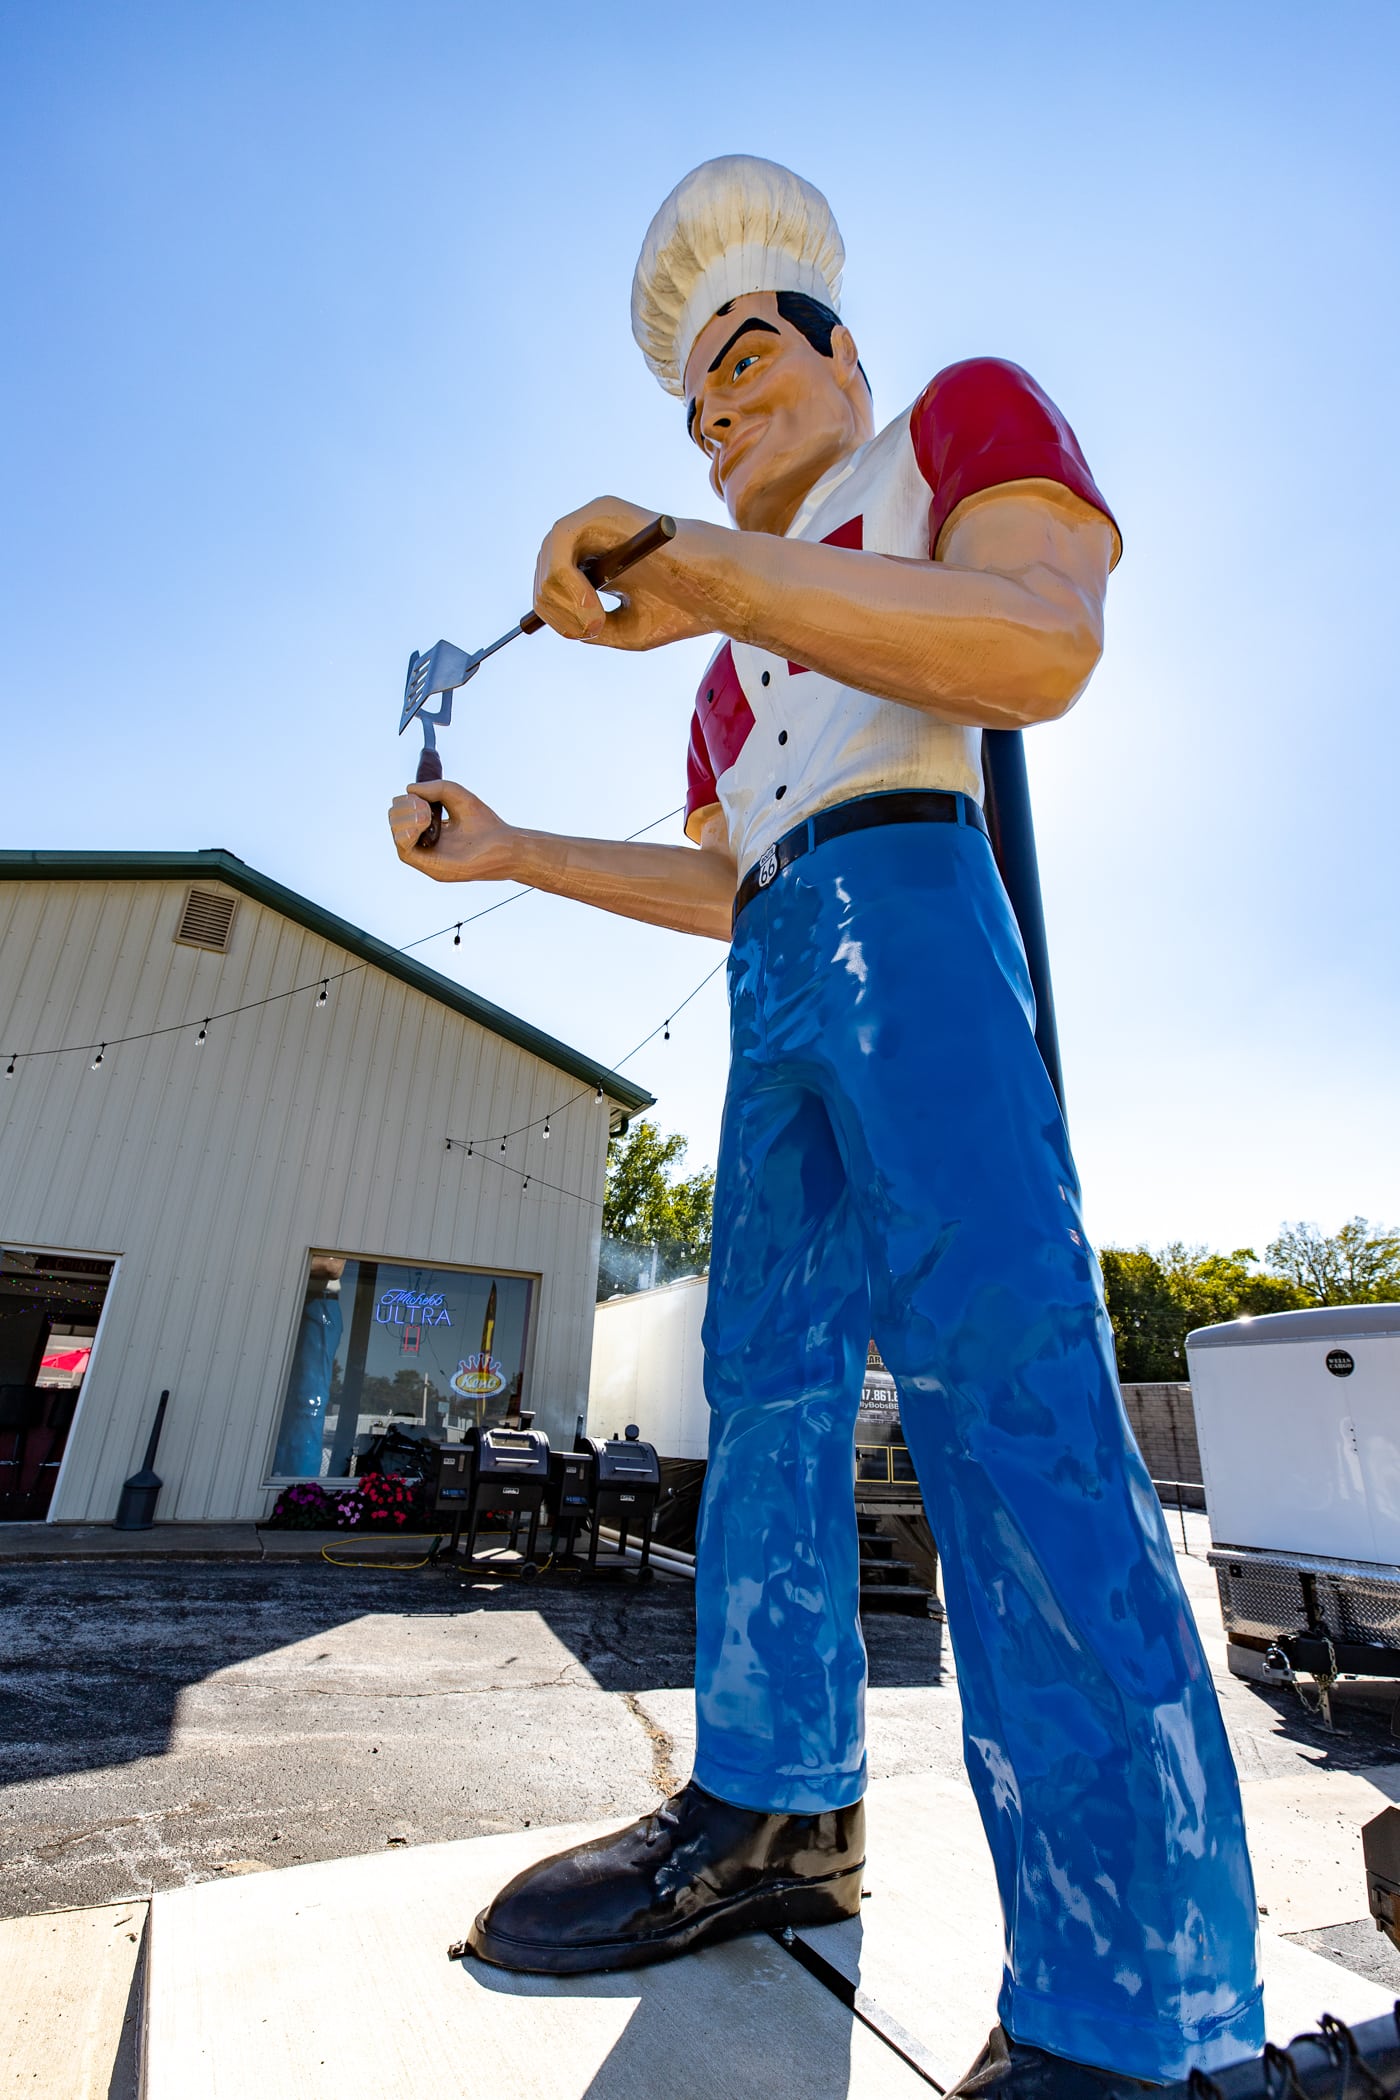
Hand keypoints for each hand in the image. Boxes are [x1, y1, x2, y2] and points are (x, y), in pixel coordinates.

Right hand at [387, 777, 517, 881]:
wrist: (506, 846)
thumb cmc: (486, 824)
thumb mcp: (458, 796)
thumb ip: (436, 788)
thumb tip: (409, 789)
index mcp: (430, 830)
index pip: (403, 815)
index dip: (406, 802)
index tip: (423, 798)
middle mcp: (426, 844)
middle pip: (395, 824)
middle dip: (404, 808)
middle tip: (424, 806)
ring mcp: (427, 857)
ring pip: (397, 836)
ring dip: (405, 819)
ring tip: (425, 813)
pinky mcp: (431, 868)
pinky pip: (404, 851)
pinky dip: (407, 833)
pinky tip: (422, 822)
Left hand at [532, 497, 718, 651]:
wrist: (718, 589)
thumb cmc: (680, 607)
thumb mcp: (624, 629)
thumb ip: (589, 627)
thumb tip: (563, 625)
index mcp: (594, 559)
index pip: (552, 584)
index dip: (556, 612)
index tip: (587, 632)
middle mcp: (591, 534)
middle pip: (545, 571)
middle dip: (557, 610)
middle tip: (592, 629)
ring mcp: (595, 518)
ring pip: (547, 558)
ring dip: (561, 599)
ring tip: (596, 620)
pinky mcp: (603, 510)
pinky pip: (560, 540)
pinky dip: (564, 578)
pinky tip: (590, 602)